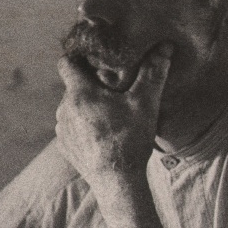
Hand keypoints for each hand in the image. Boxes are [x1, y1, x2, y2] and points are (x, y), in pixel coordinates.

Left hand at [55, 43, 172, 185]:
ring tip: (108, 116)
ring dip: (86, 109)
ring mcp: (63, 130)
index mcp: (80, 93)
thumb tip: (165, 47)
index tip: (94, 61)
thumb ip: (153, 73)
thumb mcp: (145, 104)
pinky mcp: (65, 147)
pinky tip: (102, 135)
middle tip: (112, 92)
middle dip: (89, 86)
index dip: (78, 58)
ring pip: (71, 109)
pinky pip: (72, 129)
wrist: (117, 181)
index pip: (66, 63)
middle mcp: (64, 109)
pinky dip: (83, 128)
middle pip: (73, 87)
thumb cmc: (130, 140)